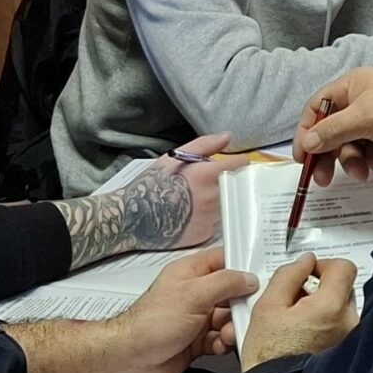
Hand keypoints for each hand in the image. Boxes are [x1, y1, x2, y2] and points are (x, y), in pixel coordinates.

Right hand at [56, 133, 232, 268]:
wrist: (132, 218)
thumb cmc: (150, 185)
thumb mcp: (173, 158)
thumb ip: (204, 145)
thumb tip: (227, 137)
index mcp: (206, 175)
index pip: (241, 166)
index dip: (239, 164)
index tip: (235, 165)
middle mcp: (213, 198)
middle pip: (238, 187)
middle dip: (231, 183)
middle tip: (215, 183)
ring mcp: (210, 218)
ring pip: (229, 206)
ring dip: (222, 201)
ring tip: (200, 200)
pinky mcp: (205, 235)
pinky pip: (217, 223)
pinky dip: (211, 218)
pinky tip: (195, 214)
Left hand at [109, 246, 254, 372]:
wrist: (130, 360)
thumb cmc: (150, 324)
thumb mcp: (194, 294)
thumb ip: (226, 283)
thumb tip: (249, 278)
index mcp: (190, 273)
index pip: (224, 260)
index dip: (243, 266)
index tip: (262, 275)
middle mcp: (194, 293)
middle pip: (231, 292)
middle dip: (242, 304)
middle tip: (247, 312)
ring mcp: (196, 318)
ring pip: (228, 318)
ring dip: (233, 327)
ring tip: (229, 334)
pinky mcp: (196, 341)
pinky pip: (220, 339)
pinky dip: (224, 343)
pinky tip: (219, 346)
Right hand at [240, 253, 359, 364]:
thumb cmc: (268, 356)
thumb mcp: (268, 306)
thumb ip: (289, 275)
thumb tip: (305, 261)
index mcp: (331, 308)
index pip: (344, 267)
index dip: (323, 265)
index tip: (308, 273)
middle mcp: (350, 323)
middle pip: (343, 287)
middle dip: (322, 288)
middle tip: (296, 301)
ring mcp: (352, 339)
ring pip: (342, 308)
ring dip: (324, 307)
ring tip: (298, 322)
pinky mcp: (350, 352)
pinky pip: (343, 326)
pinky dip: (328, 324)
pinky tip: (306, 335)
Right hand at [296, 68, 372, 183]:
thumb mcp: (363, 118)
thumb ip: (333, 131)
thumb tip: (307, 143)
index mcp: (348, 88)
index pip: (316, 109)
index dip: (306, 132)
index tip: (302, 157)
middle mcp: (357, 102)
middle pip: (331, 132)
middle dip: (329, 156)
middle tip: (323, 179)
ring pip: (351, 146)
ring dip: (355, 161)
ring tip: (365, 171)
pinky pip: (370, 151)